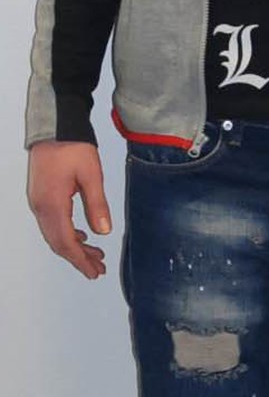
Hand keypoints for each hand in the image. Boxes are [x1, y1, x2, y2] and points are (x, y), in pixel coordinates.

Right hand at [26, 140, 111, 280]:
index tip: (95, 272)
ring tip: (95, 254)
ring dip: (73, 246)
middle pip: (58, 242)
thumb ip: (97, 204)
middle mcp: (40, 207)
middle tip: (99, 268)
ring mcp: (37, 201)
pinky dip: (66, 233)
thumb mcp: (91, 175)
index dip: (80, 260)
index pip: (66, 242)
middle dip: (78, 258)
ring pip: (54, 234)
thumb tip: (103, 232)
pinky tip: (81, 235)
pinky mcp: (40, 195)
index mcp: (53, 204)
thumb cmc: (72, 146)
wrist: (54, 125)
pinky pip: (51, 223)